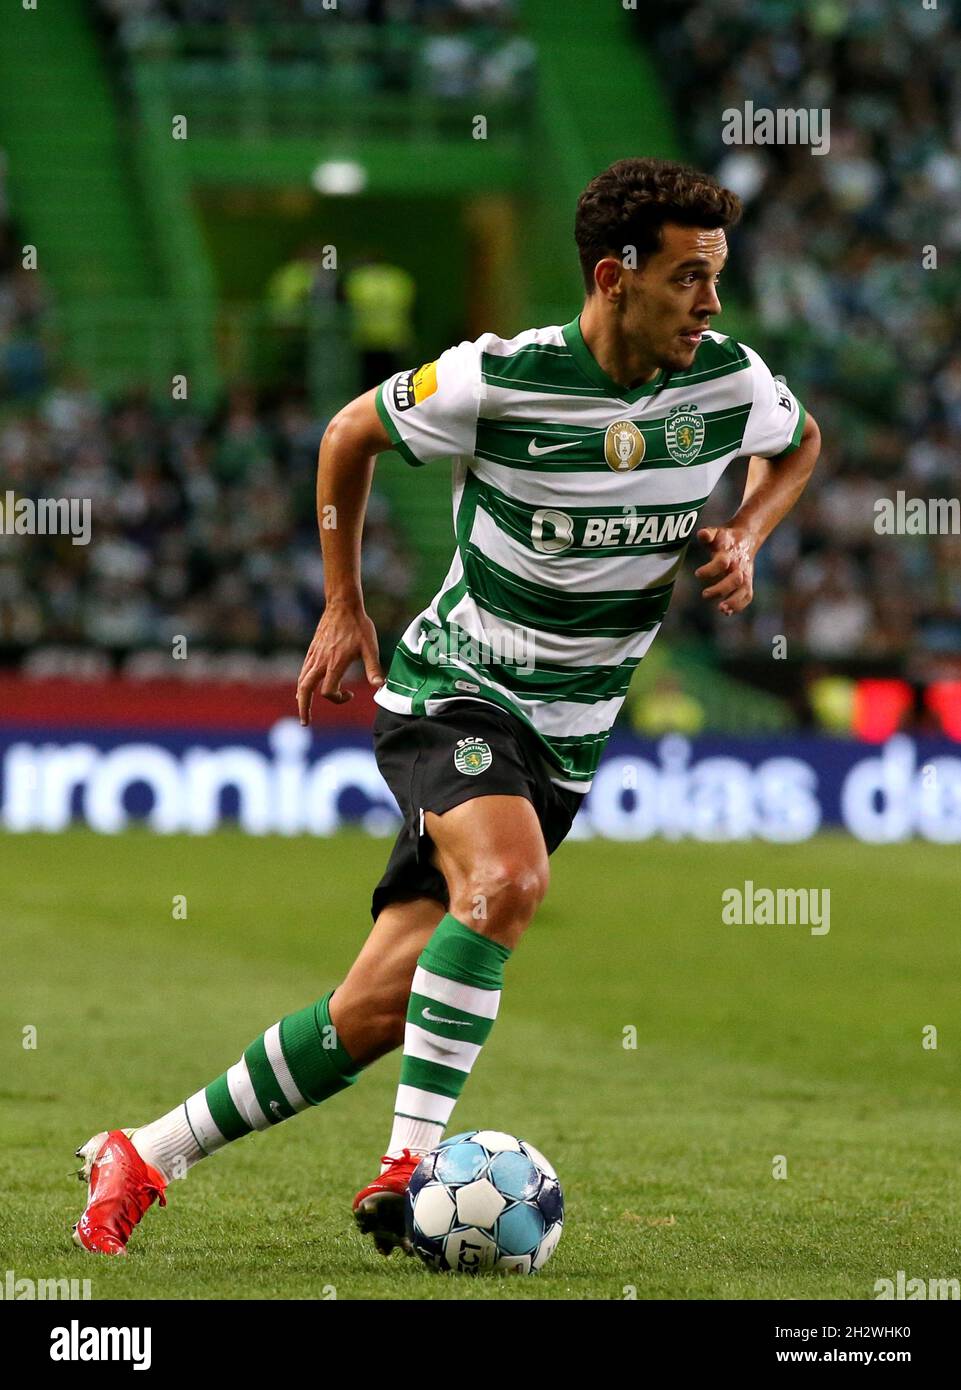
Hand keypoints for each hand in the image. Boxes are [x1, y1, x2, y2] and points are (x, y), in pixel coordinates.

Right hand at [296, 598, 383, 724]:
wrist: (342, 605)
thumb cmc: (359, 626)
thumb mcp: (370, 647)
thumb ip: (374, 669)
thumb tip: (381, 688)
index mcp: (334, 663)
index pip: (328, 691)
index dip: (338, 699)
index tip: (349, 694)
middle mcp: (320, 662)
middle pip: (305, 690)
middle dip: (304, 708)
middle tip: (305, 723)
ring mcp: (314, 656)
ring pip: (301, 681)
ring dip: (302, 697)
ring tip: (304, 708)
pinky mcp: (312, 650)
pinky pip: (303, 671)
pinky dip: (303, 683)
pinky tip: (306, 687)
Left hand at [694, 526, 756, 615]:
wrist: (746, 537)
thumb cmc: (725, 538)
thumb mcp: (715, 532)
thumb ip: (707, 534)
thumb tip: (702, 534)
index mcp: (729, 554)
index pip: (721, 563)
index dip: (710, 569)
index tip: (697, 574)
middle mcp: (738, 566)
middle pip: (735, 579)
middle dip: (721, 589)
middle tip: (705, 594)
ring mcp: (745, 575)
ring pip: (744, 590)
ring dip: (734, 601)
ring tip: (722, 610)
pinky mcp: (747, 582)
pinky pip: (747, 596)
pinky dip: (739, 605)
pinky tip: (727, 612)